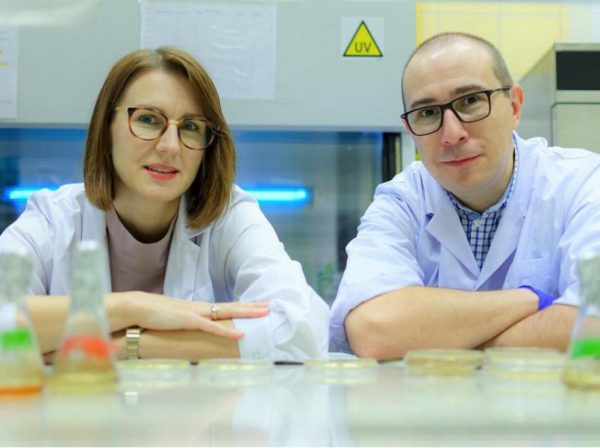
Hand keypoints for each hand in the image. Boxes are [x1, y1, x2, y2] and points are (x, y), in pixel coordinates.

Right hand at [109, 292, 268, 339]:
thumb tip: (186, 329)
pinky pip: (213, 327)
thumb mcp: (171, 320)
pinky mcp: (189, 320)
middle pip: (231, 306)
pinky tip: (241, 335)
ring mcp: (195, 313)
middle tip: (269, 306)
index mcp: (196, 308)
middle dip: (251, 307)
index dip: (240, 306)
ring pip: (227, 312)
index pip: (223, 307)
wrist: (136, 307)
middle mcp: (199, 307)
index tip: (254, 306)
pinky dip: (228, 332)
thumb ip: (181, 324)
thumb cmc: (150, 315)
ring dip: (247, 313)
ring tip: (264, 312)